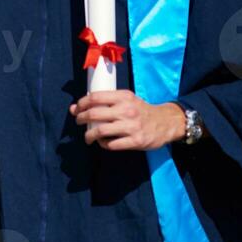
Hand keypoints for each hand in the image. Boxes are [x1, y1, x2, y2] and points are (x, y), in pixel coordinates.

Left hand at [70, 90, 184, 150]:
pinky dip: (103, 144)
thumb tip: (74, 108)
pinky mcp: (136, 141)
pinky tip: (104, 142)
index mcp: (124, 97)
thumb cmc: (141, 110)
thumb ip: (103, 102)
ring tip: (88, 137)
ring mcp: (132, 127)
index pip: (95, 97)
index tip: (77, 109)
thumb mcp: (126, 100)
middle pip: (93, 114)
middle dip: (81, 119)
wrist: (167, 122)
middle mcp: (127, 110)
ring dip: (88, 135)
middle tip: (79, 122)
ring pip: (99, 131)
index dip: (81, 104)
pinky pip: (111, 145)